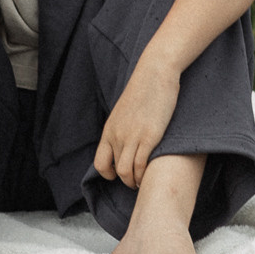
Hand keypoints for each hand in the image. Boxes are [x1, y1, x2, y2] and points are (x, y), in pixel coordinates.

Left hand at [94, 57, 179, 187]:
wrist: (154, 72)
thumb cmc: (144, 90)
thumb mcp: (125, 111)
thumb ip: (123, 127)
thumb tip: (126, 141)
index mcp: (110, 129)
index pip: (100, 163)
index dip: (109, 173)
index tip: (121, 173)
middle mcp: (117, 135)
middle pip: (115, 170)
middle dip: (126, 181)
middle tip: (137, 181)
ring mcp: (132, 136)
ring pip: (126, 172)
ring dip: (135, 181)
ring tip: (144, 181)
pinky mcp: (149, 136)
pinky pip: (141, 166)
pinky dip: (145, 176)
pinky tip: (151, 174)